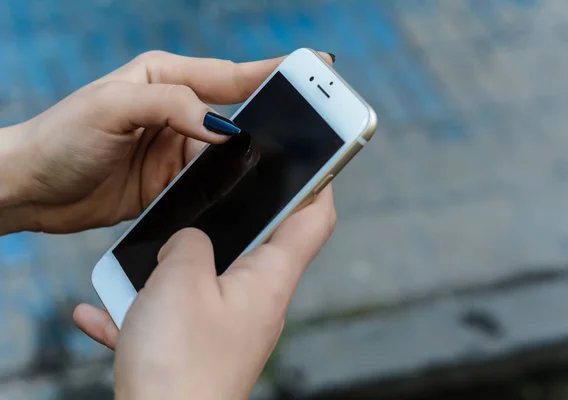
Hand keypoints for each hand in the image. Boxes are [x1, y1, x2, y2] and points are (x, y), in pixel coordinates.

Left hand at [0, 50, 330, 233]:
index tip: (315, 65)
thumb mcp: (114, 105)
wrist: (33, 188)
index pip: (230, 75)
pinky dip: (231, 186)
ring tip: (290, 159)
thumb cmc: (63, 135)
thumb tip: (226, 129)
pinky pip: (212, 181)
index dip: (274, 72)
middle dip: (276, 117)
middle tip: (315, 119)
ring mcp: (177, 148)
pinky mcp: (172, 181)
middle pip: (239, 114)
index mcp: (166, 78)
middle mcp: (177, 111)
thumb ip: (173, 106)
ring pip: (229, 152)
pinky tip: (249, 190)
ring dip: (254, 157)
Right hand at [74, 186, 336, 399]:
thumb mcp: (181, 279)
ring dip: (172, 267)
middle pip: (258, 244)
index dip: (318, 184)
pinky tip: (99, 311)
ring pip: (204, 279)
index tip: (312, 157)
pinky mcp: (196, 351)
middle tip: (207, 191)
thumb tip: (189, 239)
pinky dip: (141, 310)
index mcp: (269, 278)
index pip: (314, 220)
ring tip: (141, 257)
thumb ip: (189, 242)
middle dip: (232, 217)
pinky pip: (171, 317)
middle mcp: (257, 302)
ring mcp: (227, 328)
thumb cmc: (180, 361)